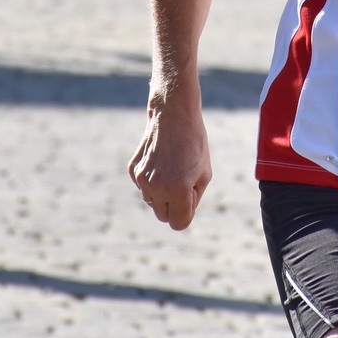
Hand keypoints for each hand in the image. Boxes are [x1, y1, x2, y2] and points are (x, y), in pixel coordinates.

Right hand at [129, 96, 211, 230]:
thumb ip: (193, 198)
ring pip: (151, 202)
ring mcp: (142, 179)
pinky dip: (152, 180)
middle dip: (174, 207)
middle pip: (163, 216)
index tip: (191, 197)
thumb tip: (180, 214)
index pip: (179, 223)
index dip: (187, 213)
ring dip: (162, 193)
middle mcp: (156, 188)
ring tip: (172, 168)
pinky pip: (143, 187)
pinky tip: (160, 160)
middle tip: (183, 183)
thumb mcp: (204, 174)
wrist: (174, 114)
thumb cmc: (194, 144)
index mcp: (178, 191)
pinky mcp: (133, 170)